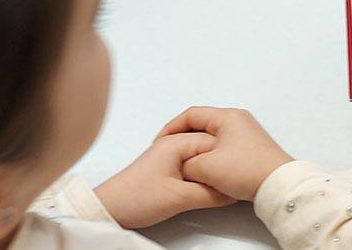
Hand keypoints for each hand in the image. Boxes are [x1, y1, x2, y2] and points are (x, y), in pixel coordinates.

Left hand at [94, 132, 233, 228]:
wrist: (110, 210)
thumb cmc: (134, 198)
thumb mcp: (179, 198)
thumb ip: (210, 194)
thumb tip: (232, 192)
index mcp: (177, 142)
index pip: (216, 143)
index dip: (229, 159)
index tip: (241, 174)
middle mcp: (174, 144)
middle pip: (210, 149)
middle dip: (222, 164)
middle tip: (235, 180)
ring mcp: (170, 156)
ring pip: (202, 160)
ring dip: (212, 172)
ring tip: (223, 186)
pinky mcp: (168, 170)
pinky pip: (193, 168)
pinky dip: (202, 177)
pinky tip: (207, 188)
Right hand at [158, 107, 292, 201]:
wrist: (278, 185)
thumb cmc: (246, 170)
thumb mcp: (207, 167)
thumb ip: (187, 163)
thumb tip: (183, 166)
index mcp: (228, 117)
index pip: (192, 114)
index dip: (171, 128)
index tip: (159, 143)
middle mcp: (238, 120)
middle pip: (202, 125)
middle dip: (184, 140)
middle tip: (169, 154)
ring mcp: (245, 134)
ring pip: (211, 139)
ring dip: (197, 151)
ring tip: (184, 165)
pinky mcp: (250, 149)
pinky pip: (222, 148)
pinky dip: (210, 157)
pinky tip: (204, 171)